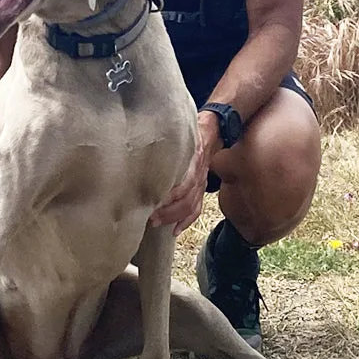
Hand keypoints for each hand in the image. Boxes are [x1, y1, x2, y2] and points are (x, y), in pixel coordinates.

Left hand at [148, 117, 219, 236]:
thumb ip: (167, 137)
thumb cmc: (194, 128)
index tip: (151, 200)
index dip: (169, 195)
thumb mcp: (182, 129)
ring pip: (190, 206)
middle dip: (167, 211)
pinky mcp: (202, 189)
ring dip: (173, 217)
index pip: (184, 183)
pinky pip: (197, 209)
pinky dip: (186, 221)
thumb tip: (143, 141)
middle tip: (149, 216)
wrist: (215, 129)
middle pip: (186, 199)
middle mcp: (199, 174)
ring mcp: (202, 183)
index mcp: (194, 158)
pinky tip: (175, 230)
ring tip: (156, 222)